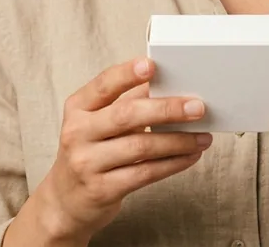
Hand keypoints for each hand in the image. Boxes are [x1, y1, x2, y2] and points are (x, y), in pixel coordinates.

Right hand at [33, 57, 211, 241]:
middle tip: (197, 107)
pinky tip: (189, 156)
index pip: (103, 84)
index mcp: (78, 108)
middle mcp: (78, 133)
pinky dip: (172, 164)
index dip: (127, 74)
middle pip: (126, 115)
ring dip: (178, 141)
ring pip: (141, 147)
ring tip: (202, 137)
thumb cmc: (90, 153)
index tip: (152, 65)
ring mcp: (87, 163)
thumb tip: (169, 85)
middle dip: (167, 109)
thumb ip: (126, 102)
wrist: (66, 201)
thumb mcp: (97, 123)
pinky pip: (145, 173)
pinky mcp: (102, 190)